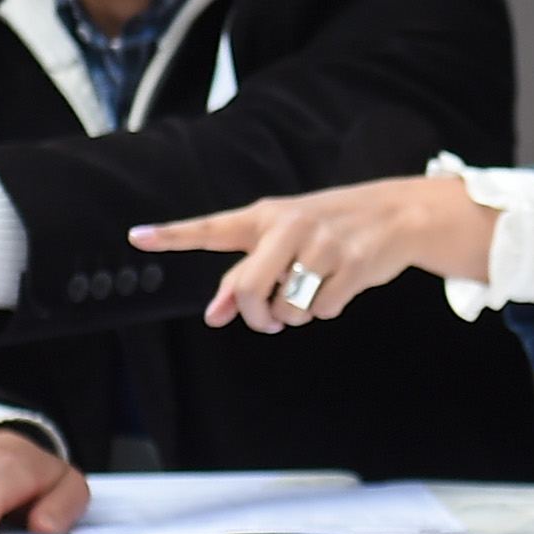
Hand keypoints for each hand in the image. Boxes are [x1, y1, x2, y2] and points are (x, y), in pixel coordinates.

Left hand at [131, 172, 494, 332]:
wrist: (396, 213)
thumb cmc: (328, 229)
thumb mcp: (283, 241)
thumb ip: (245, 274)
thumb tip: (215, 315)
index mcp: (264, 217)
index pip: (212, 228)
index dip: (173, 235)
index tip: (137, 236)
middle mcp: (289, 226)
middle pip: (249, 289)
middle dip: (257, 316)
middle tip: (269, 319)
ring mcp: (322, 245)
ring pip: (287, 307)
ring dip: (296, 315)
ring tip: (312, 292)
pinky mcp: (352, 265)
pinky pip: (321, 310)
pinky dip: (326, 310)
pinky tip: (338, 287)